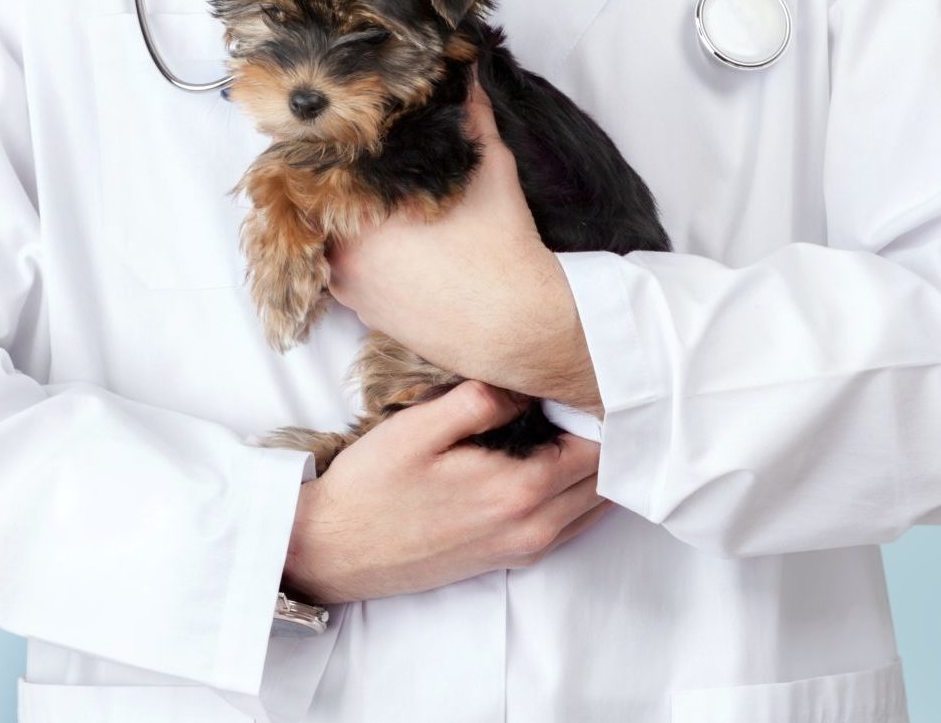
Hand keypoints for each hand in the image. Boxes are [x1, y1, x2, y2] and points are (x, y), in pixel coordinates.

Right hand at [281, 382, 611, 604]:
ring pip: (592, 506)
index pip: (598, 447)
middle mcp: (533, 527)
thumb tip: (527, 385)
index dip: (596, 411)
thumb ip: (480, 401)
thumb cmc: (372, 487)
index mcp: (518, 490)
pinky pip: (569, 526)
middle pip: (604, 479)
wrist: (336, 549)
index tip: (575, 382)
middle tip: (574, 400)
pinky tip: (546, 464)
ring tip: (564, 428)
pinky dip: (574, 495)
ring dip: (591, 468)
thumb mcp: (418, 429)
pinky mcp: (509, 558)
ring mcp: (524, 549)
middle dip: (601, 439)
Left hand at [327, 88, 601, 408]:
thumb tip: (466, 73)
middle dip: (336, 183)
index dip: (333, 144)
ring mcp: (347, 285)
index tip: (347, 131)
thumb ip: (471, 117)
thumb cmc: (503, 248)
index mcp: (364, 211)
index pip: (323, 165)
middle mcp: (344, 250)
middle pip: (320, 203)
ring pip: (327, 238)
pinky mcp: (360, 311)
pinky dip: (353, 253)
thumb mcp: (489, 170)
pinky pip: (340, 271)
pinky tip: (381, 240)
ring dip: (342, 219)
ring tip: (370, 200)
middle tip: (358, 163)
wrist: (516, 327)